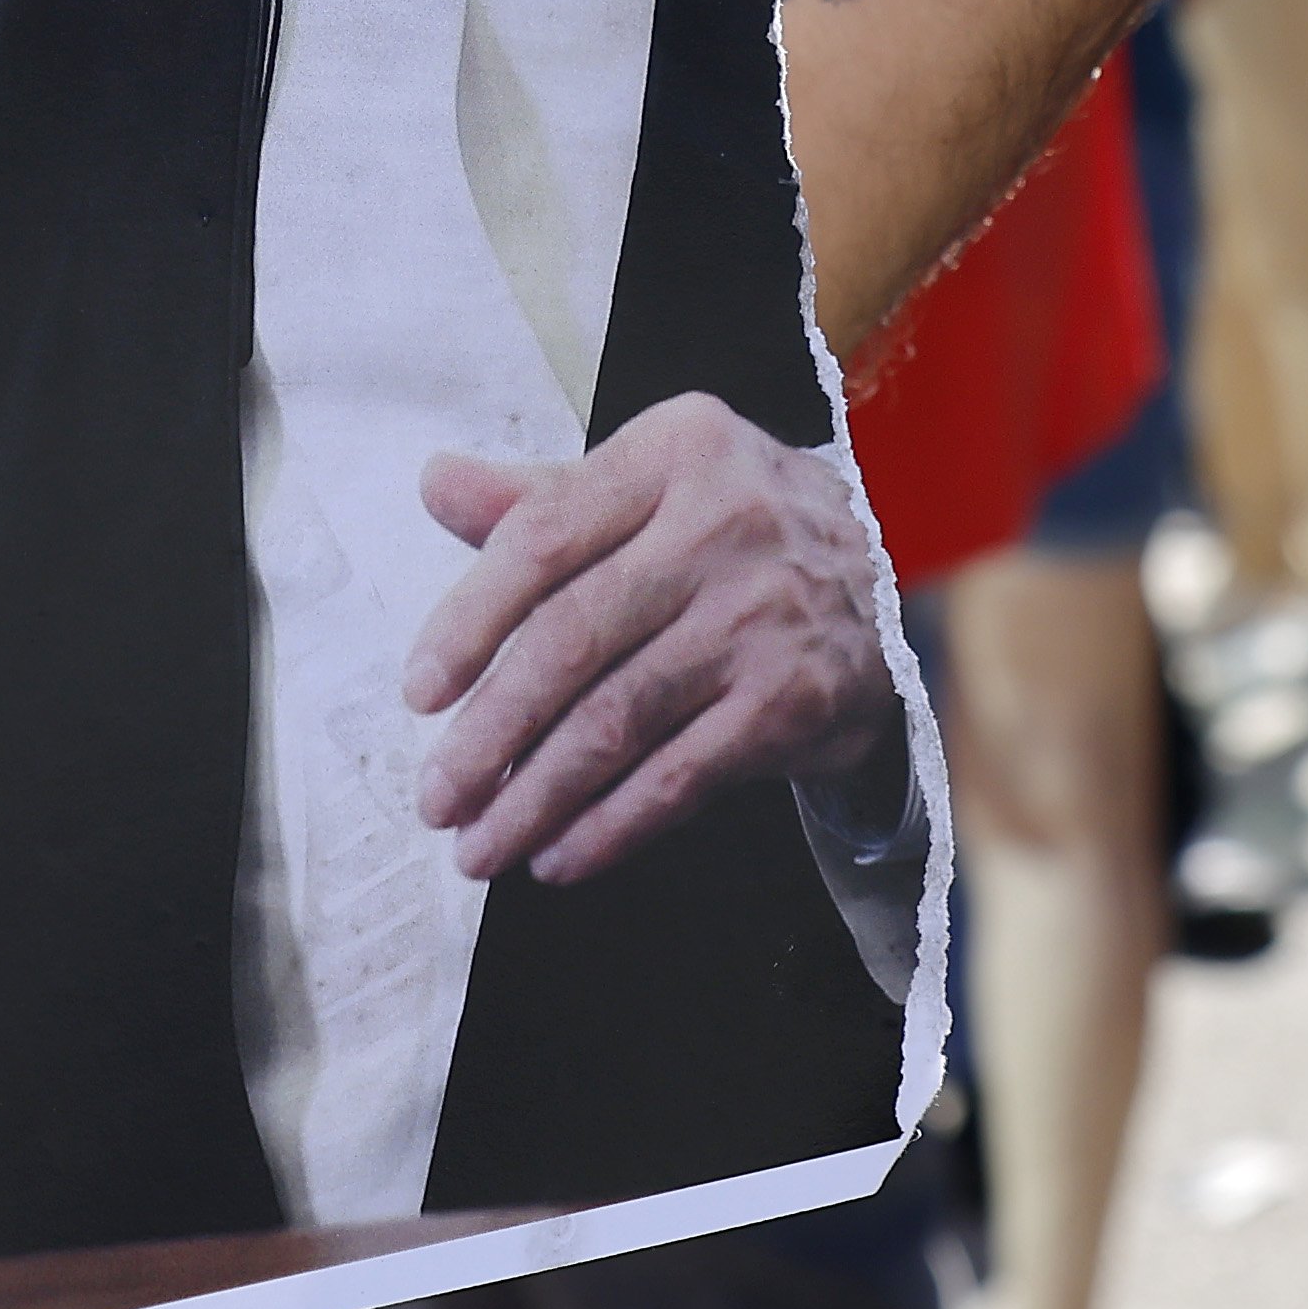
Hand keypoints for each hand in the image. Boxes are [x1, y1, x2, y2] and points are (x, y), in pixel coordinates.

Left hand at [402, 396, 901, 886]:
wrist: (887, 571)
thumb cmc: (734, 526)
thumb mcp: (652, 483)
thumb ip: (542, 497)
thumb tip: (436, 485)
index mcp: (673, 453)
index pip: (543, 539)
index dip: (468, 622)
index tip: (420, 694)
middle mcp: (722, 526)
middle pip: (572, 638)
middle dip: (489, 732)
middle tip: (437, 796)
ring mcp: (762, 617)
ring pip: (618, 720)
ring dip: (534, 796)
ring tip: (479, 844)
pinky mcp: (792, 699)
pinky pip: (680, 776)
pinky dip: (610, 825)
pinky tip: (558, 855)